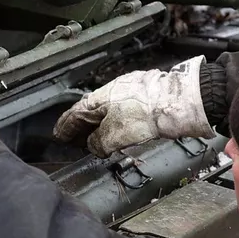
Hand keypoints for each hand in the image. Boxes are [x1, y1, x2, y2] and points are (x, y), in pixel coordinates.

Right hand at [53, 56, 214, 155]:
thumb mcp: (113, 136)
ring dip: (101, 125)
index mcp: (98, 98)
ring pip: (109, 110)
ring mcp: (131, 91)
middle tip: (77, 139)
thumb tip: (94, 146)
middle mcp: (112, 91)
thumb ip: (97, 143)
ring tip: (100, 138)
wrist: (179, 102)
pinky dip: (119, 121)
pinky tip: (124, 130)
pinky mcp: (147, 96)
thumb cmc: (146, 113)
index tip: (59, 135)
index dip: (65, 127)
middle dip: (82, 126)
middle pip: (91, 110)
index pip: (74, 114)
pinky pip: (125, 109)